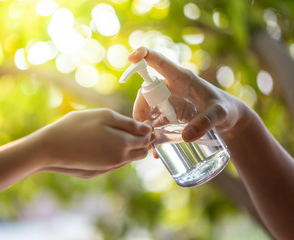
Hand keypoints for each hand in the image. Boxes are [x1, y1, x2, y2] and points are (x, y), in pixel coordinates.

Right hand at [32, 108, 151, 177]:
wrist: (50, 148)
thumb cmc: (75, 127)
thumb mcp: (104, 116)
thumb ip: (129, 123)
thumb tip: (147, 129)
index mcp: (123, 144)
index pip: (146, 141)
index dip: (148, 132)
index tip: (143, 123)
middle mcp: (119, 159)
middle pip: (140, 153)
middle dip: (141, 142)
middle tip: (131, 128)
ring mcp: (108, 167)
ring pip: (128, 159)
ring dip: (128, 147)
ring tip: (114, 133)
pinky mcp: (98, 171)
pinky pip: (115, 163)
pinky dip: (116, 153)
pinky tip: (103, 143)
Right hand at [129, 47, 247, 141]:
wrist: (232, 120)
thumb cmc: (227, 109)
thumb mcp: (219, 114)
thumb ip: (205, 122)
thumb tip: (186, 136)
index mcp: (181, 78)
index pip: (158, 61)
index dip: (143, 56)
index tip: (130, 58)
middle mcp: (172, 86)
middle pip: (147, 92)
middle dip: (140, 109)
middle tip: (143, 129)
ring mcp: (171, 99)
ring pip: (149, 107)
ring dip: (144, 122)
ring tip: (148, 141)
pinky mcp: (172, 112)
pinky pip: (157, 120)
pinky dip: (154, 132)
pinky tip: (156, 148)